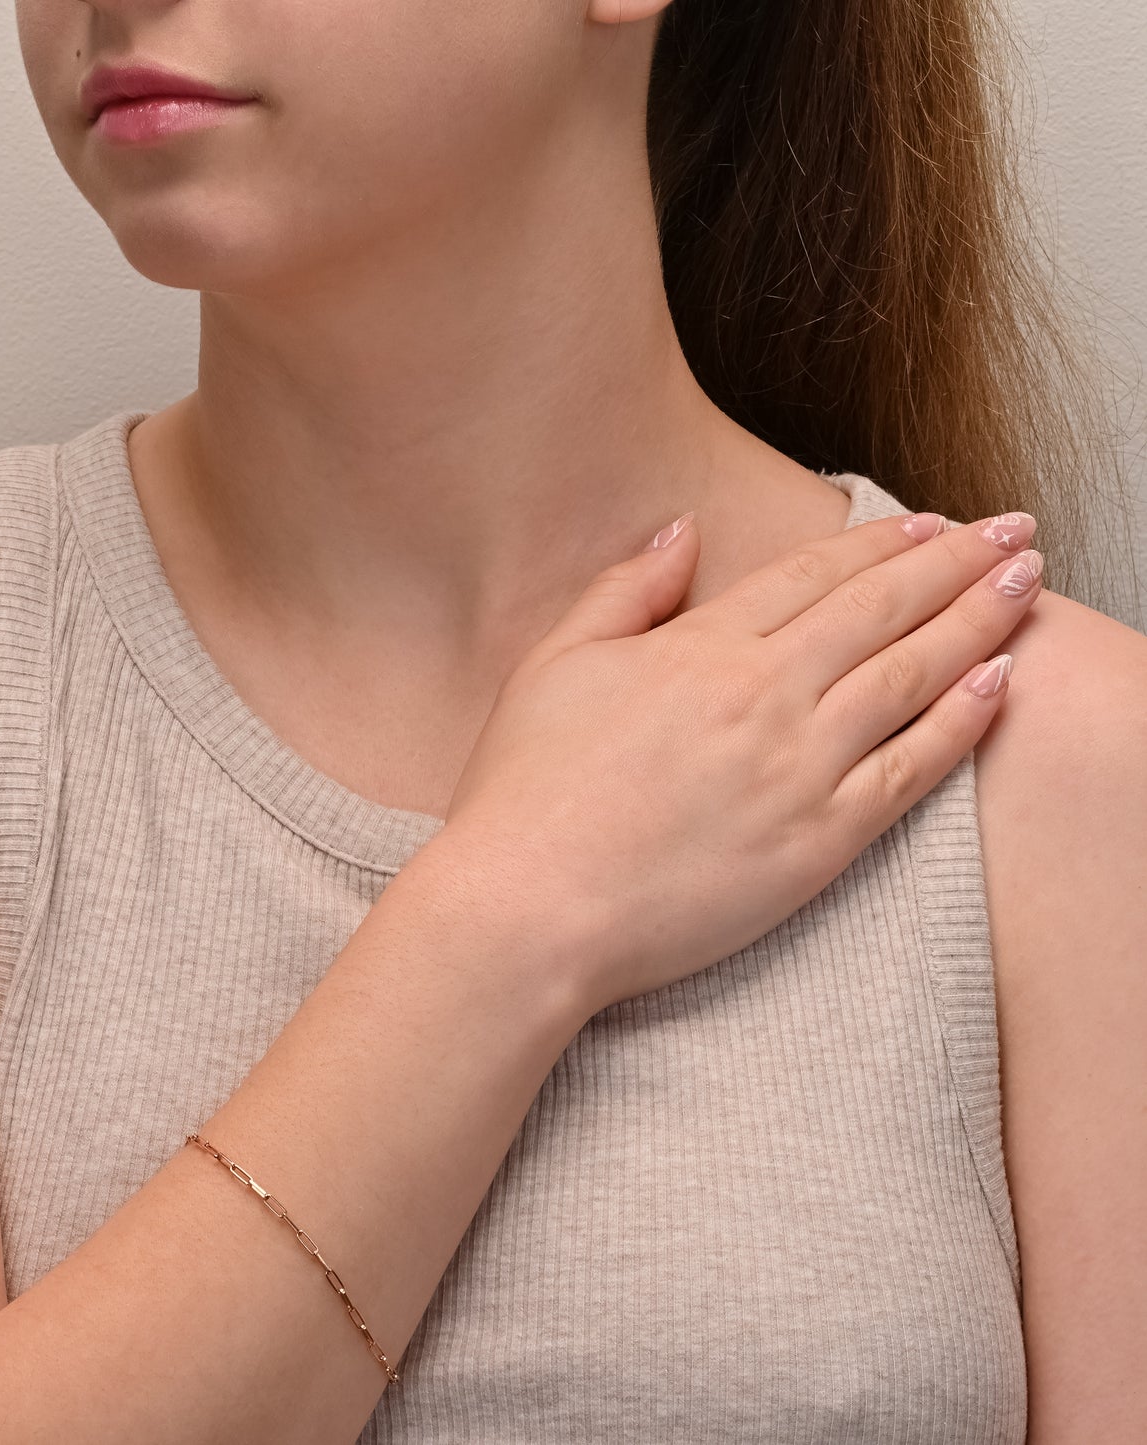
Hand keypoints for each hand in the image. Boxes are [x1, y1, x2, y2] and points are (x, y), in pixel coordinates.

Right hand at [433, 508, 1041, 1016]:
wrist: (531, 905)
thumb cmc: (526, 789)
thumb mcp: (552, 664)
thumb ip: (622, 591)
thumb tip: (680, 532)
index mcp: (701, 648)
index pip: (814, 576)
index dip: (881, 543)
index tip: (932, 523)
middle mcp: (764, 694)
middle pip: (880, 611)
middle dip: (956, 563)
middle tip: (1013, 531)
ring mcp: (798, 768)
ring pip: (911, 678)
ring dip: (977, 624)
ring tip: (1027, 585)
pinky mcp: (818, 843)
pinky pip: (909, 772)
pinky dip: (960, 724)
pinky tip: (1000, 686)